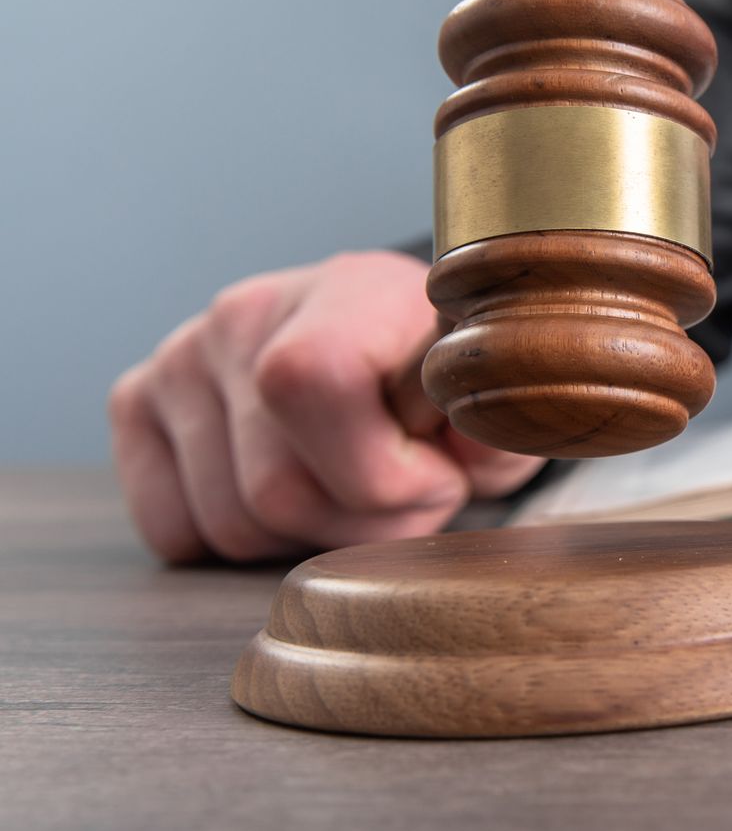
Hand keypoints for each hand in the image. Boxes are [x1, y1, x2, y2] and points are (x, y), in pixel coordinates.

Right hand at [108, 251, 545, 562]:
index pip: (315, 385)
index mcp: (347, 290)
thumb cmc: (443, 382)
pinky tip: (294, 495)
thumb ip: (494, 426)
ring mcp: (182, 358)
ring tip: (354, 490)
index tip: (436, 473)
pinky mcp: (137, 402)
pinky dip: (239, 541)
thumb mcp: (493, 404)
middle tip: (405, 495)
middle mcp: (245, 313)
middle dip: (361, 524)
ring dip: (308, 537)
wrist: (386, 344)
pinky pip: (173, 530)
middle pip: (274, 489)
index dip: (382, 469)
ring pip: (230, 523)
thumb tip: (467, 447)